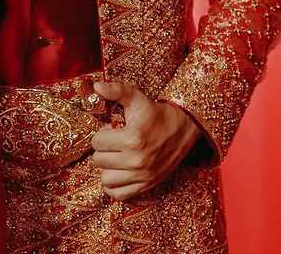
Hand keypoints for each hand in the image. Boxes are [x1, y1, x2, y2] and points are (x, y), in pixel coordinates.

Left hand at [90, 80, 201, 200]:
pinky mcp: (146, 185)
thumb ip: (116, 91)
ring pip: (105, 179)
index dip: (103, 133)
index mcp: (132, 138)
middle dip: (104, 149)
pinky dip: (115, 185)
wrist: (184, 127)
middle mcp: (136, 160)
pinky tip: (120, 171)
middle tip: (116, 141)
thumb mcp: (137, 98)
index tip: (113, 129)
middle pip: (99, 160)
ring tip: (118, 156)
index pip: (97, 142)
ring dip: (108, 167)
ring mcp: (142, 175)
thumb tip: (97, 86)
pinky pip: (118, 194)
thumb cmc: (157, 112)